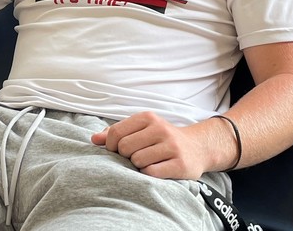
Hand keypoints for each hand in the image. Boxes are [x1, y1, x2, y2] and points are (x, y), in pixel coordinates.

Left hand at [91, 111, 208, 179]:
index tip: (116, 150)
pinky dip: (148, 174)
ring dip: (138, 166)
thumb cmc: (162, 139)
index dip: (110, 145)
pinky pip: (151, 173)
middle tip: (135, 157)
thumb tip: (93, 139)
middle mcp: (160, 129)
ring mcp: (172, 147)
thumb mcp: (141, 129)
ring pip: (137, 161)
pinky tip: (156, 170)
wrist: (198, 148)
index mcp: (148, 118)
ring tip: (148, 162)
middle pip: (125, 147)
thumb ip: (116, 133)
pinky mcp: (180, 165)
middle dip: (125, 156)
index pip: (116, 132)